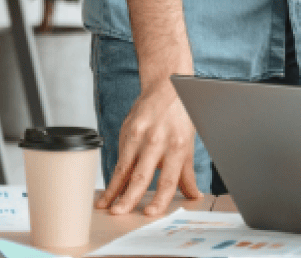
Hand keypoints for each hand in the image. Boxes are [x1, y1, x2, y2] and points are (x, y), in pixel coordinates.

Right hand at [96, 81, 201, 214]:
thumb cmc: (180, 115)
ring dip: (114, 190)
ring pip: (125, 168)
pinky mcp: (127, 131)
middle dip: (130, 197)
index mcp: (179, 145)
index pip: (169, 178)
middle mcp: (159, 141)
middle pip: (143, 175)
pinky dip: (113, 176)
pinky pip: (119, 158)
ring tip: (106, 207)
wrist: (166, 86)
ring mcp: (140, 136)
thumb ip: (187, 172)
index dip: (160, 198)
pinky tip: (107, 190)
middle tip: (120, 213)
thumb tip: (194, 194)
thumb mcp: (189, 143)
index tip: (151, 213)